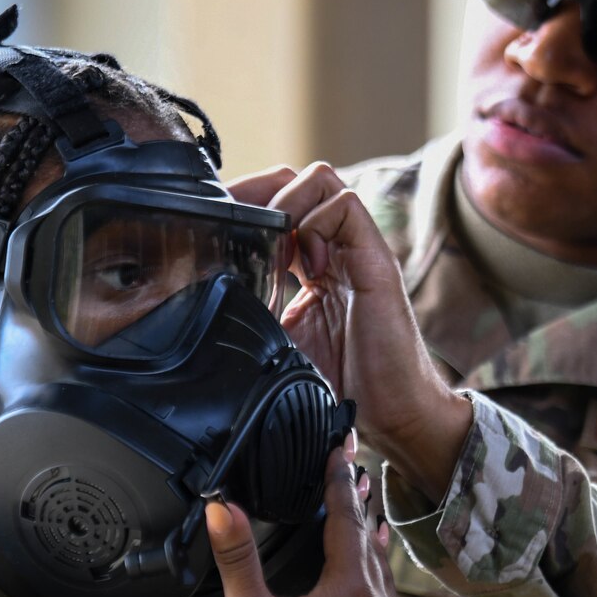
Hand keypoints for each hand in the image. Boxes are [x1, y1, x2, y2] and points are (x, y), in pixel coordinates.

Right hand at [204, 442, 396, 596]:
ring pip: (383, 577)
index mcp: (349, 588)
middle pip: (371, 542)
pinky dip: (377, 584)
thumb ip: (237, 559)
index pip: (347, 517)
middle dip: (360, 507)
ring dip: (373, 545)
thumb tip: (220, 508)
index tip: (342, 447)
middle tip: (356, 474)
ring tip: (371, 521)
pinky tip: (369, 591)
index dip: (341, 479)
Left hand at [228, 163, 473, 497]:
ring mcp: (356, 251)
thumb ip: (254, 313)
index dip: (246, 209)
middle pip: (296, 183)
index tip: (217, 232)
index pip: (279, 208)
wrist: (392, 415)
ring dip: (287, 204)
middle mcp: (336, 250)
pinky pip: (345, 205)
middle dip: (258, 195)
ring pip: (320, 181)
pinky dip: (315, 224)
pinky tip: (307, 266)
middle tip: (238, 231)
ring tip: (276, 248)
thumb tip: (204, 304)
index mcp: (314, 266)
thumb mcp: (280, 344)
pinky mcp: (375, 260)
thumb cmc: (343, 385)